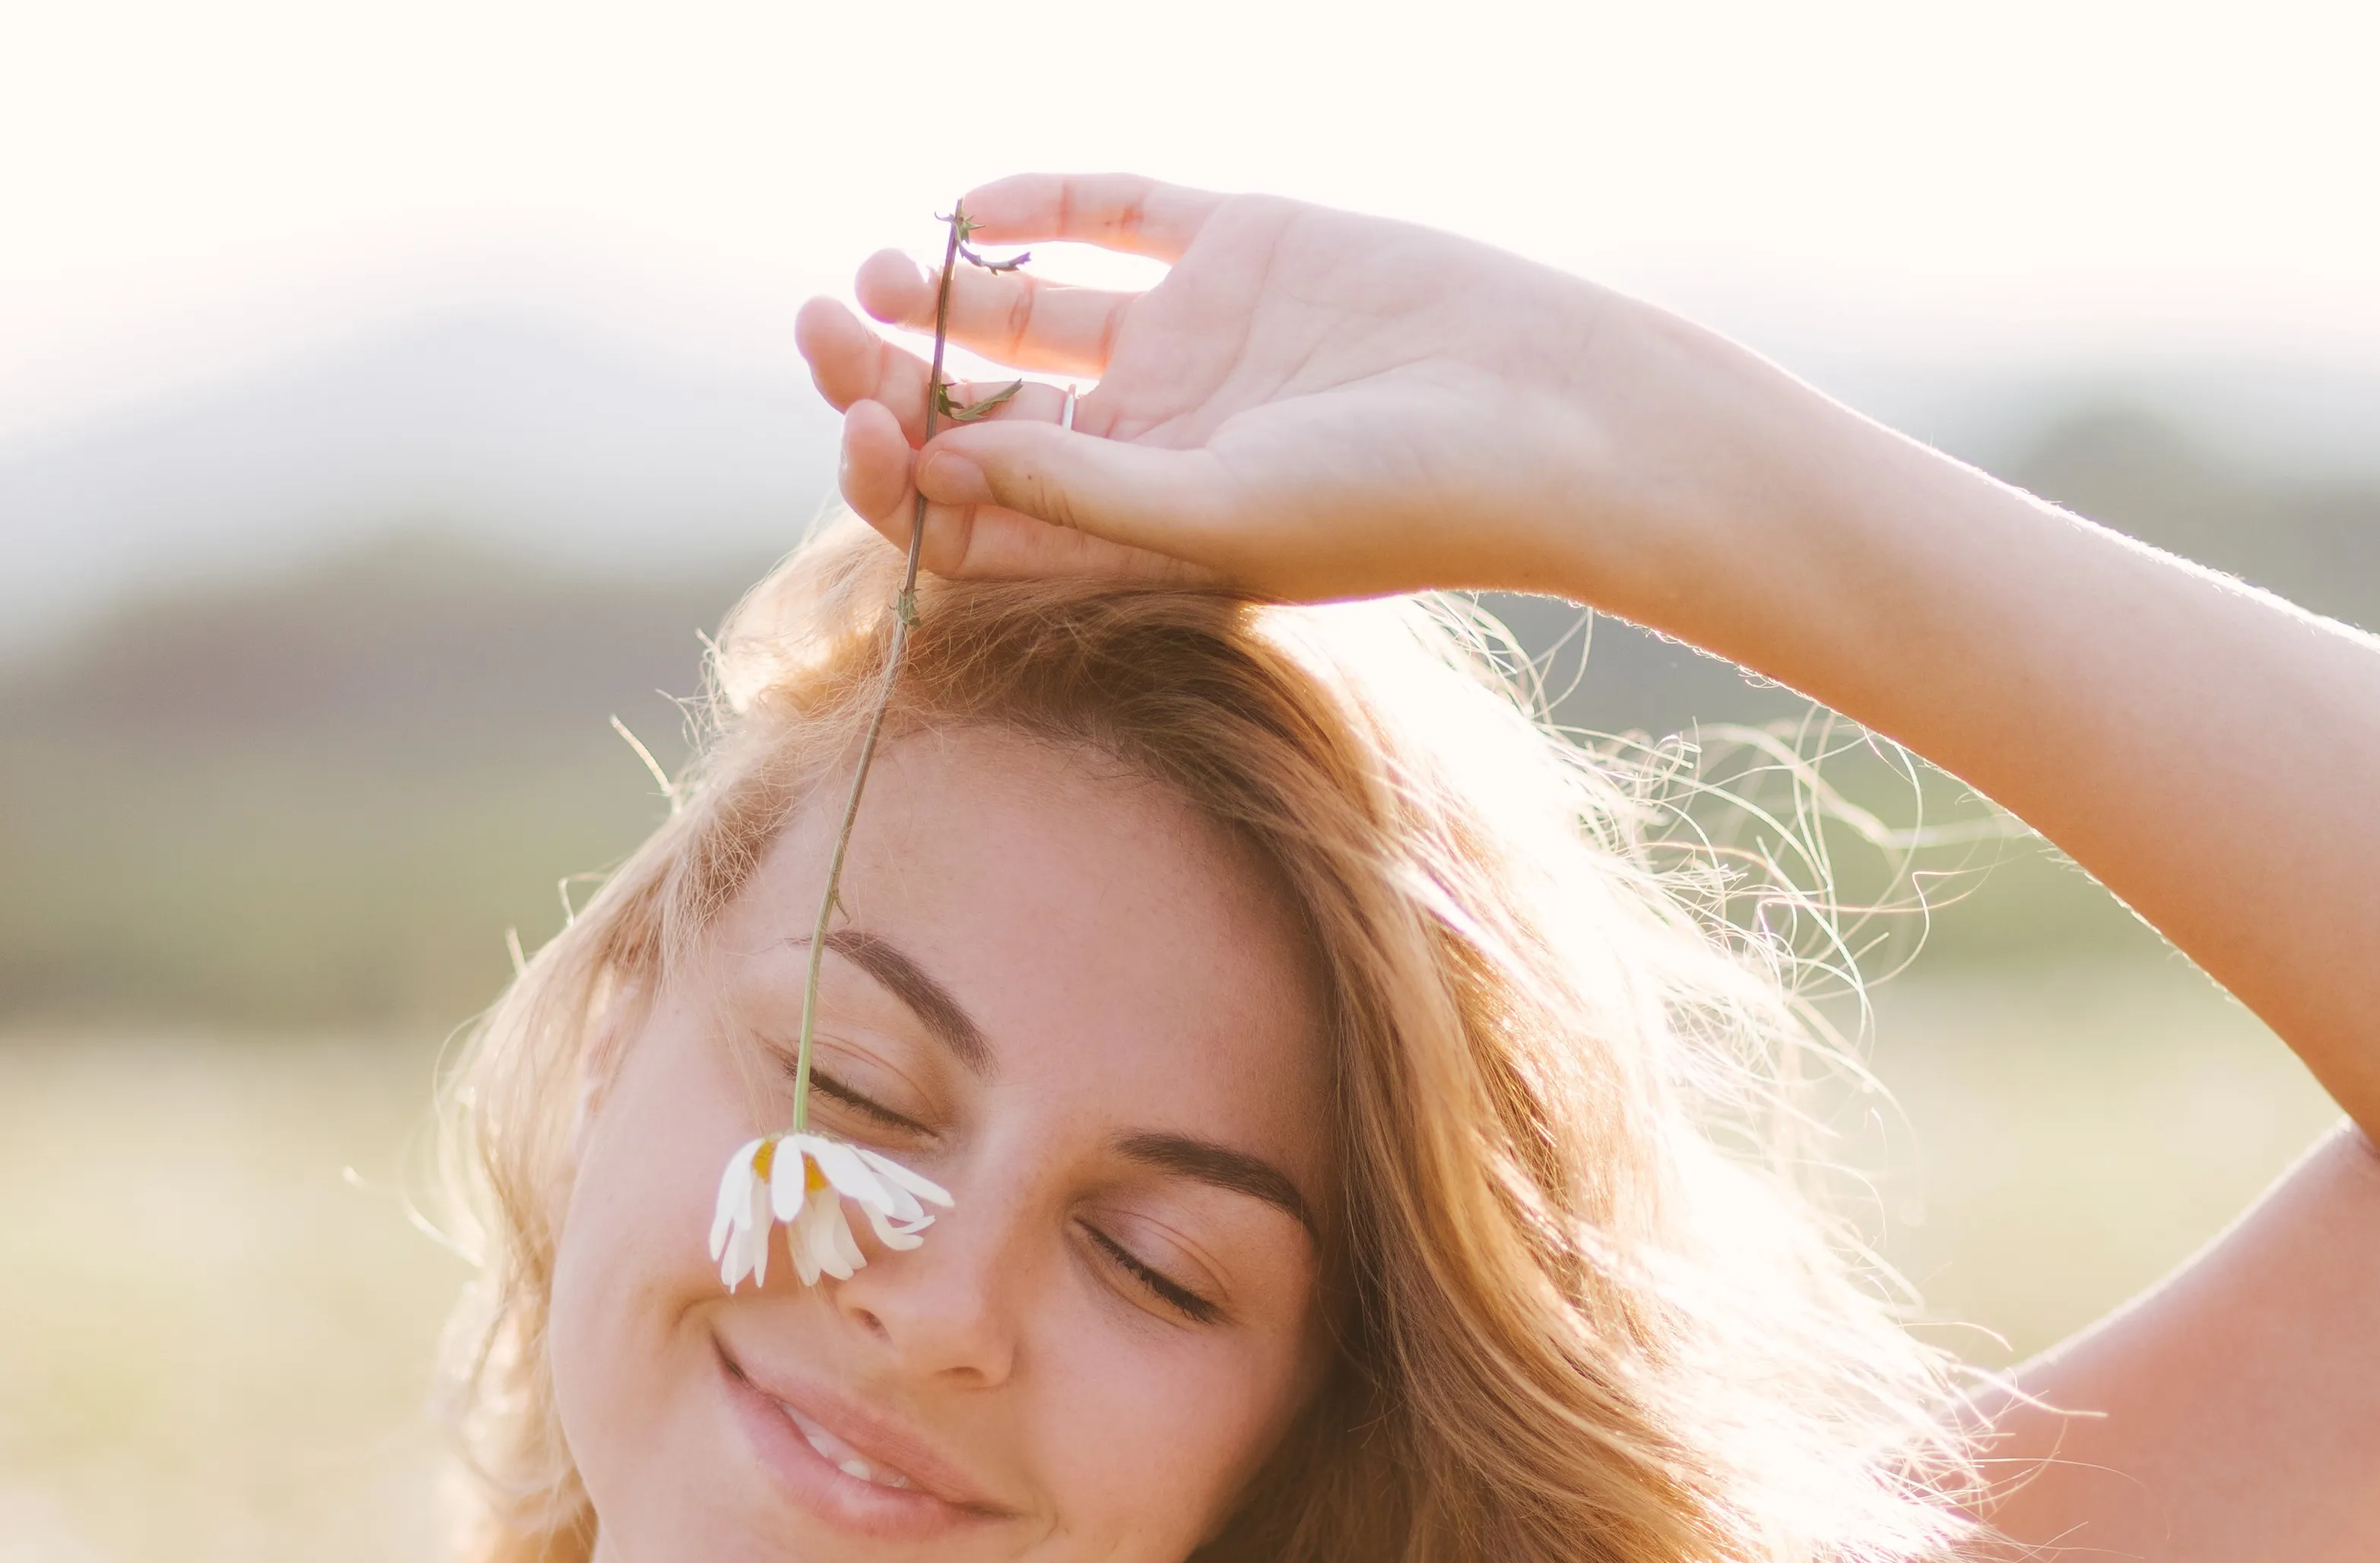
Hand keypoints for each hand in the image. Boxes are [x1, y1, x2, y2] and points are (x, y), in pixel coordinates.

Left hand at [793, 174, 1656, 605]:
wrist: (1557, 418)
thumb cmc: (1406, 503)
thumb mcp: (1224, 515)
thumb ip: (1080, 496)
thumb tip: (928, 467)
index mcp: (1142, 539)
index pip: (983, 519)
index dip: (903, 479)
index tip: (865, 432)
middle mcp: (1155, 446)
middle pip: (982, 414)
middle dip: (891, 377)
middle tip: (822, 329)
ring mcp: (1197, 343)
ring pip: (1028, 318)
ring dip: (941, 297)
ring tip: (876, 277)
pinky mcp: (1244, 248)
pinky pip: (1115, 219)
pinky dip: (1037, 206)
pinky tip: (975, 207)